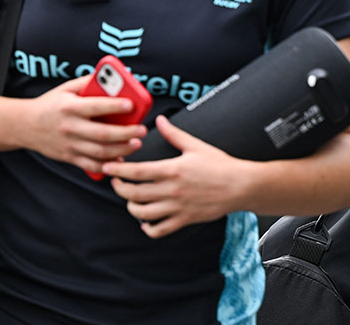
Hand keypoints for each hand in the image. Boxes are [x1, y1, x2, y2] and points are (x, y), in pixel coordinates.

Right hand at [24, 76, 145, 174]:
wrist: (25, 125)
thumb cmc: (50, 104)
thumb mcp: (66, 89)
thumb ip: (87, 82)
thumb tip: (112, 76)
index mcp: (70, 107)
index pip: (95, 106)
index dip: (115, 106)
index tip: (131, 105)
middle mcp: (70, 127)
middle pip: (102, 134)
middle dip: (125, 133)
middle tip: (142, 130)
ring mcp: (69, 144)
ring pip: (99, 152)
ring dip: (121, 150)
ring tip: (136, 144)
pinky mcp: (69, 157)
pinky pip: (90, 164)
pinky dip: (107, 165)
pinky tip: (120, 160)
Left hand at [102, 115, 246, 237]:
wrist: (241, 185)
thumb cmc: (220, 164)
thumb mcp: (195, 145)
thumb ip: (174, 134)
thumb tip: (159, 119)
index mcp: (172, 170)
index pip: (137, 172)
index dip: (118, 170)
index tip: (108, 167)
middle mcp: (172, 190)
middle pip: (133, 194)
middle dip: (119, 188)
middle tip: (116, 181)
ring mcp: (177, 207)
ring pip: (142, 214)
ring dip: (131, 207)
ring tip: (130, 200)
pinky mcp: (184, 219)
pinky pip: (160, 230)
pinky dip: (148, 228)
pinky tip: (146, 221)